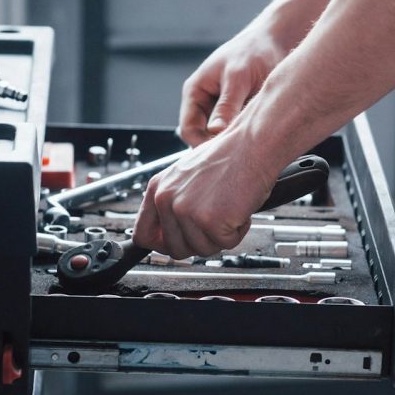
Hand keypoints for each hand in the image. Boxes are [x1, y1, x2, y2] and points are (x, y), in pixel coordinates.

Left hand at [133, 129, 281, 258]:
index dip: (162, 244)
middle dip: (200, 242)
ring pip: (202, 249)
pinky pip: (226, 244)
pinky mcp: (210, 221)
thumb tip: (173, 230)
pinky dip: (238, 231)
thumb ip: (175, 202)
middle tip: (215, 224)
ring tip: (229, 210)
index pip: (142, 234)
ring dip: (222, 236)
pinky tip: (240, 209)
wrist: (252, 144)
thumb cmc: (229, 155)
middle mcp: (167, 199)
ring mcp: (186, 211)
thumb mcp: (188, 175)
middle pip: (175, 248)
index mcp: (158, 188)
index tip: (177, 242)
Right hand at [178, 27, 287, 146]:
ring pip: (219, 136)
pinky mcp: (237, 111)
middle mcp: (203, 101)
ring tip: (248, 140)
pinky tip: (256, 133)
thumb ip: (227, 104)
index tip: (224, 151)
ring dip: (231, 140)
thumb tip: (215, 131)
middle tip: (239, 151)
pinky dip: (242, 134)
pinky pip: (234, 130)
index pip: (188, 130)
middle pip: (202, 137)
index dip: (202, 145)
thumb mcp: (239, 78)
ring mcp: (220, 107)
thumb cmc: (254, 51)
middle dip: (217, 146)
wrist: (274, 39)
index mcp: (195, 91)